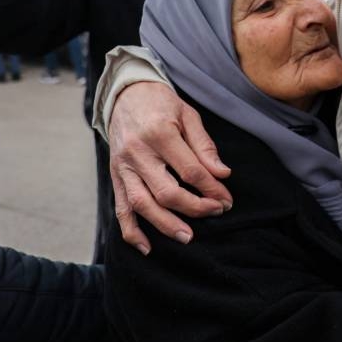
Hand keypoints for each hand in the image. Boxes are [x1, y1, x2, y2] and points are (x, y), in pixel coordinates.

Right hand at [109, 82, 232, 254]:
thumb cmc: (162, 104)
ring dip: (165, 225)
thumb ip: (204, 146)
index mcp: (159, 134)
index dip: (211, 189)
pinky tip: (146, 247)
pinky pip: (120, 208)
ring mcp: (122, 167)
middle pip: (167, 192)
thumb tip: (222, 174)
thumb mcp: (188, 115)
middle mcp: (137, 153)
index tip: (226, 200)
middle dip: (195, 208)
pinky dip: (131, 231)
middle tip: (215, 212)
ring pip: (142, 204)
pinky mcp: (114, 176)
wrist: (126, 95)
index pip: (190, 171)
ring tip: (187, 237)